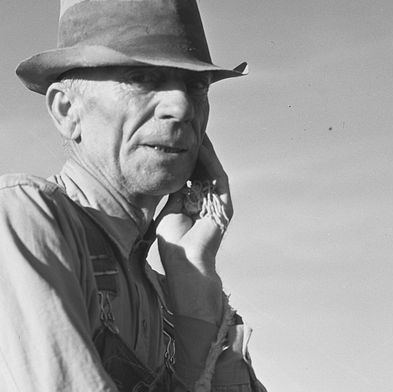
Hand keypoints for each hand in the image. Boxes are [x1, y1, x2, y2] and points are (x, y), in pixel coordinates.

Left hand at [155, 136, 231, 322]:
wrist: (184, 262)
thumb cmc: (173, 243)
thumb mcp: (168, 209)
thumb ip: (172, 192)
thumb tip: (169, 172)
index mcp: (194, 202)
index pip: (190, 173)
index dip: (184, 156)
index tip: (174, 139)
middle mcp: (208, 200)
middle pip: (203, 169)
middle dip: (196, 149)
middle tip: (187, 129)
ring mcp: (217, 203)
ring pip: (212, 171)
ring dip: (205, 152)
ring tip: (196, 133)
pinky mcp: (224, 207)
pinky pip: (219, 180)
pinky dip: (212, 164)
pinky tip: (203, 150)